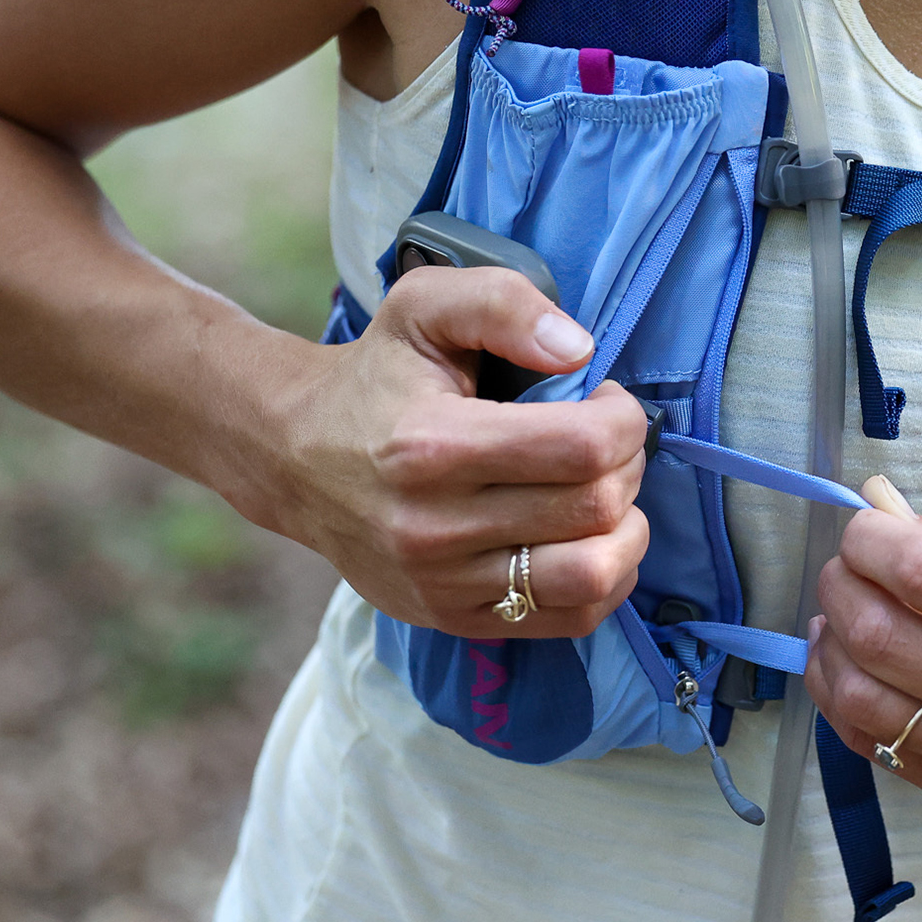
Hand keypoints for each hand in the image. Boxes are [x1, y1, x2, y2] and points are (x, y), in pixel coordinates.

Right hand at [249, 264, 650, 638]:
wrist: (294, 457)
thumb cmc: (375, 377)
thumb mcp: (423, 306)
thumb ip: (502, 304)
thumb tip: (578, 350)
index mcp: (432, 444)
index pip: (583, 447)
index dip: (622, 419)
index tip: (606, 401)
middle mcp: (434, 525)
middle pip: (595, 508)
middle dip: (627, 465)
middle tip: (607, 441)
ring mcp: (443, 582)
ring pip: (593, 575)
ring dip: (626, 529)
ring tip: (603, 493)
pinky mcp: (453, 618)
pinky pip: (571, 617)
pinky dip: (605, 579)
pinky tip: (589, 538)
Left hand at [806, 479, 921, 833]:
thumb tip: (892, 518)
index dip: (871, 538)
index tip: (865, 522)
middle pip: (878, 633)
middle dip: (842, 581)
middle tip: (849, 562)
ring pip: (860, 697)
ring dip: (831, 642)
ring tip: (840, 612)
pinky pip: (875, 748)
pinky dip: (846, 699)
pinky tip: (853, 666)